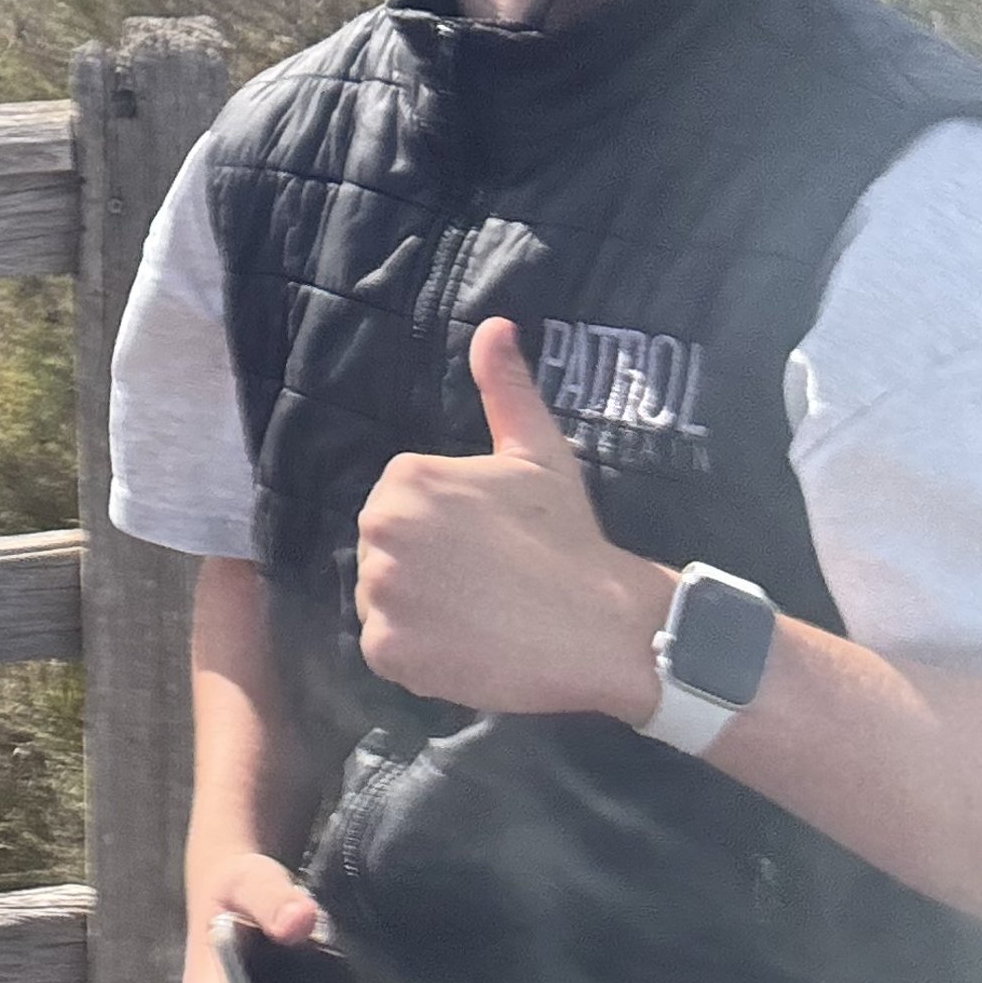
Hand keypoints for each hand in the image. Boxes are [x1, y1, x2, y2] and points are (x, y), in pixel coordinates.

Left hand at [353, 319, 670, 721]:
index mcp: (404, 478)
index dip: (445, 531)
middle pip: (386, 552)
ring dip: (419, 613)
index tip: (488, 546)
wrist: (601, 627)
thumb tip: (495, 325)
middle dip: (425, 568)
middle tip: (485, 585)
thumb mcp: (536, 452)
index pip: (401, 507)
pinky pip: (386, 652)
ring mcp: (380, 592)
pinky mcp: (387, 651)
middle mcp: (379, 528)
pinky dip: (419, 657)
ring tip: (478, 619)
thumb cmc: (568, 536)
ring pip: (383, 601)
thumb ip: (505, 387)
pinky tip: (466, 650)